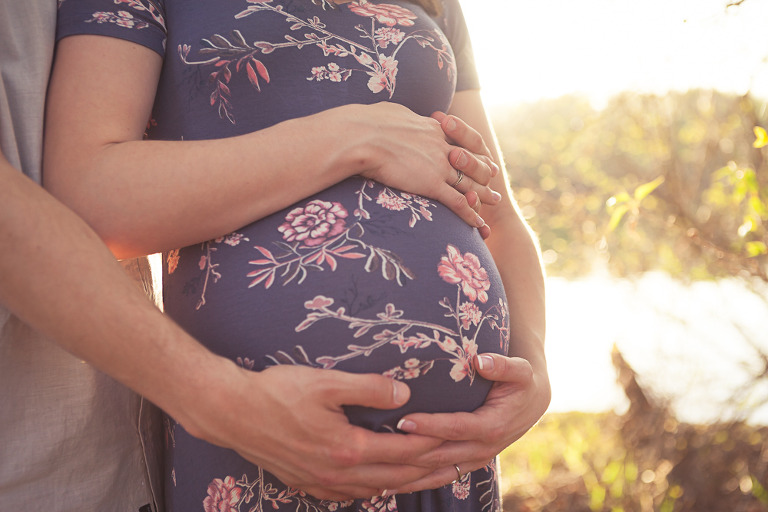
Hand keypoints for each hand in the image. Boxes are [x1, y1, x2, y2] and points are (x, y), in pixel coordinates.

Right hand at [181, 360, 444, 500]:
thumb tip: (405, 395)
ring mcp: (321, 482)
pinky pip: (351, 495)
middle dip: (432, 471)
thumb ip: (369, 388)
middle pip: (397, 478)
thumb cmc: (277, 391)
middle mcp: (338, 473)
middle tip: (462, 466)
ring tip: (434, 479)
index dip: (434, 445)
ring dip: (409, 485)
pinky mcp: (307, 483)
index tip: (459, 438)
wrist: (232, 412)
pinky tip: (382, 487)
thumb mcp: (326, 382)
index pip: (404, 451)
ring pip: (377, 490)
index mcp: (347, 448)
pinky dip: (375, 491)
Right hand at [350, 103, 499, 236]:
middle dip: (484, 170)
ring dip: (483, 194)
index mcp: (432, 128)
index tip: (474, 153)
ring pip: (469, 183)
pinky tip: (477, 224)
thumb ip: (397, 118)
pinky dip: (470, 215)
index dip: (469, 148)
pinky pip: (457, 202)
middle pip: (471, 160)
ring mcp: (439, 166)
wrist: (362, 135)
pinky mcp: (432, 184)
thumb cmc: (366, 124)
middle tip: (494, 177)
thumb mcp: (388, 113)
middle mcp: (441, 146)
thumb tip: (389, 116)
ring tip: (494, 201)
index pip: (457, 139)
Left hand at [389, 353, 550, 491]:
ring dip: (408, 476)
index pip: (456, 427)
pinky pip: (440, 477)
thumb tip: (480, 360)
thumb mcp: (520, 370)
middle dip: (408, 452)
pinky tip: (390, 485)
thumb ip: (502, 365)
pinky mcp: (467, 464)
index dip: (430, 426)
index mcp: (492, 425)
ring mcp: (475, 459)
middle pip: (440, 455)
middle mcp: (483, 448)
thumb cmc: (521, 382)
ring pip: (437, 473)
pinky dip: (416, 482)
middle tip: (377, 446)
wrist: (532, 402)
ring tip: (377, 476)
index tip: (403, 420)